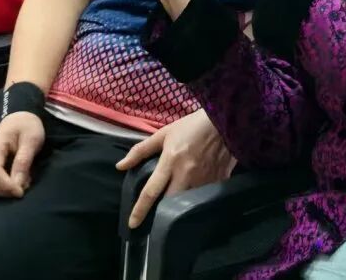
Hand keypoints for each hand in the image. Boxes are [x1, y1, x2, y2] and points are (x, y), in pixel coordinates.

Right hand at [0, 111, 44, 197]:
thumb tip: (18, 185)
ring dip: (2, 191)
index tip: (20, 192)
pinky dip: (0, 187)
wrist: (21, 119)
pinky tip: (14, 183)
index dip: (5, 185)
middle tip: (22, 191)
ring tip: (20, 186)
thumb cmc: (28, 127)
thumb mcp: (32, 140)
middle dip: (4, 191)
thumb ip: (23, 161)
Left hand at [116, 109, 235, 227]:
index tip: (132, 224)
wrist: (225, 120)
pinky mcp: (219, 180)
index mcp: (170, 162)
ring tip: (175, 212)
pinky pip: (205, 197)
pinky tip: (196, 201)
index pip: (151, 192)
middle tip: (155, 219)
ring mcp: (204, 180)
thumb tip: (120, 166)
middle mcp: (186, 174)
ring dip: (180, 208)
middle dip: (161, 213)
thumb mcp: (164, 134)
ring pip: (188, 204)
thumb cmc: (192, 126)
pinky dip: (198, 200)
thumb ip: (141, 150)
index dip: (140, 210)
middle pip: (170, 203)